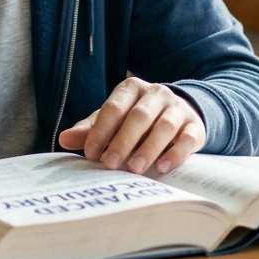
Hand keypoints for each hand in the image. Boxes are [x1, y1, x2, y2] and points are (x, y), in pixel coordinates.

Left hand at [56, 77, 204, 174]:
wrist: (178, 115)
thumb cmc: (136, 120)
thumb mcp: (112, 121)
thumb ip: (90, 130)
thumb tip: (63, 139)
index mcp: (130, 89)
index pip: (113, 108)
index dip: (101, 131)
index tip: (91, 154)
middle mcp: (156, 93)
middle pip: (138, 117)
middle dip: (123, 141)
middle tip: (110, 164)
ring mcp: (178, 108)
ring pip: (163, 126)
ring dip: (148, 149)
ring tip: (134, 169)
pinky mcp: (195, 125)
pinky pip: (187, 138)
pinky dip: (175, 153)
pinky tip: (162, 167)